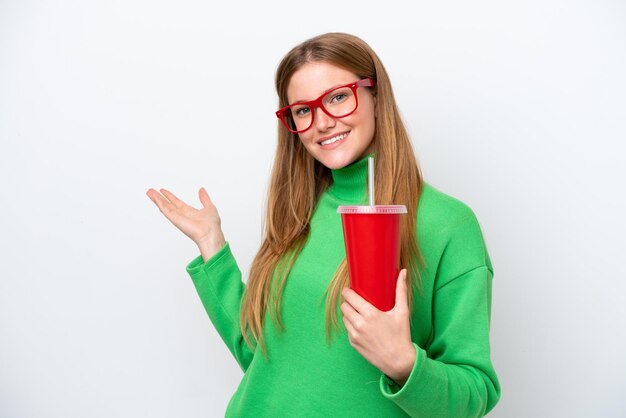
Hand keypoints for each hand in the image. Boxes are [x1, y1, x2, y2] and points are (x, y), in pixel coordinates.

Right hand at [146, 187, 224, 256]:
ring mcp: (177, 217)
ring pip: (164, 206)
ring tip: (149, 192)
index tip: (163, 191)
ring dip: (156, 199)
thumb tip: (202, 190)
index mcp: (189, 212)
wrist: (210, 233)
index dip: (170, 196)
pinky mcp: (175, 219)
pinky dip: (159, 203)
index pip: (177, 202)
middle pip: (167, 204)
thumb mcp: (209, 207)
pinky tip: (154, 198)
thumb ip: (204, 198)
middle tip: (151, 191)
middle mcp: (182, 215)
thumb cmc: (212, 225)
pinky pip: (165, 210)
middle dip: (159, 198)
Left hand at [341, 269, 415, 385]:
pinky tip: (360, 324)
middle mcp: (359, 324)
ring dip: (348, 313)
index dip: (347, 292)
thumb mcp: (402, 312)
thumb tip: (403, 272)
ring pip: (344, 318)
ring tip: (357, 311)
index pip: (349, 297)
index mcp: (370, 314)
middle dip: (348, 302)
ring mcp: (355, 335)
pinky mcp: (353, 343)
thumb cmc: (401, 335)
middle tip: (354, 300)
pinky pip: (347, 329)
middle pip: (344, 306)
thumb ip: (401, 290)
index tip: (350, 289)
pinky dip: (351, 325)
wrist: (398, 361)